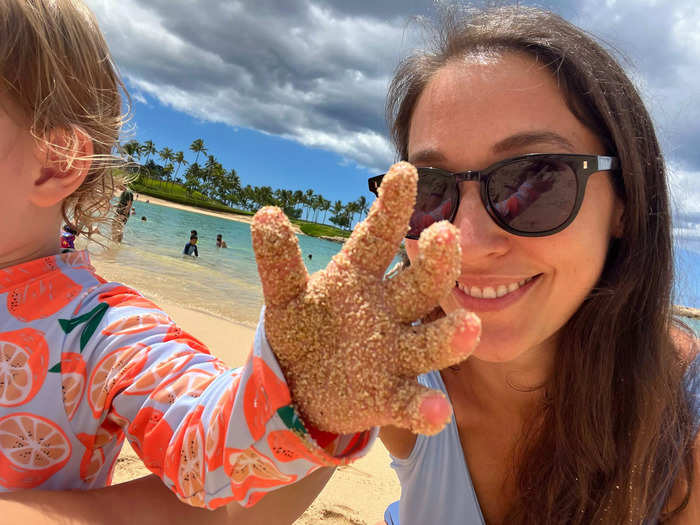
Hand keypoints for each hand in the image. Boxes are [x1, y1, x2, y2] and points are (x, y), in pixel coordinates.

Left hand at [251, 162, 479, 434]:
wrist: (303, 385)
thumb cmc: (304, 329)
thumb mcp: (286, 296)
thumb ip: (279, 260)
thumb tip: (264, 212)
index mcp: (360, 277)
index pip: (379, 237)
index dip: (391, 206)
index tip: (404, 170)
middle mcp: (389, 310)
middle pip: (419, 285)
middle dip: (436, 263)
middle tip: (445, 236)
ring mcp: (395, 353)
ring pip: (429, 342)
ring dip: (450, 335)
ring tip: (468, 325)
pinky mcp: (390, 396)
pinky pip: (411, 401)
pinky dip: (424, 409)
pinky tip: (435, 413)